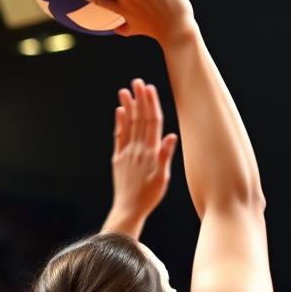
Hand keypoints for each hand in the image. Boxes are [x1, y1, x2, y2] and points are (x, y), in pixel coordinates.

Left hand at [106, 79, 178, 232]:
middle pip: (139, 119)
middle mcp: (137, 149)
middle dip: (139, 99)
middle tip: (138, 82)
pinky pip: (119, 136)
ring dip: (128, 106)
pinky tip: (119, 112)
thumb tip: (171, 135)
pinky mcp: (118, 159)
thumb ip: (165, 155)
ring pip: (127, 125)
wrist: (128, 209)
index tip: (149, 88)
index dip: (151, 104)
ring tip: (125, 91)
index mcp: (149, 152)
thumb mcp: (162, 178)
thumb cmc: (149, 196)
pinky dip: (120, 123)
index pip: (152, 122)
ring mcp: (126, 152)